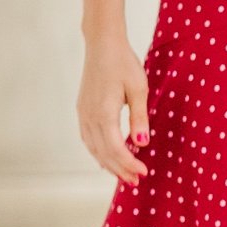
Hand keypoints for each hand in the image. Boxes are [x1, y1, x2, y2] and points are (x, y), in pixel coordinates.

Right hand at [77, 33, 149, 184]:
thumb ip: (139, 118)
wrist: (103, 45)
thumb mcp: (139, 90)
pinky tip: (108, 158)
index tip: (143, 172)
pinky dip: (99, 152)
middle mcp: (89, 116)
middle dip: (120, 169)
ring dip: (109, 163)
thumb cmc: (123, 64)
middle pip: (103, 153)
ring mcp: (83, 113)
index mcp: (103, 113)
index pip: (115, 148)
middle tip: (136, 181)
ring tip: (124, 174)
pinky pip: (88, 138)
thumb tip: (142, 143)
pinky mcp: (83, 110)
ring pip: (93, 148)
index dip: (128, 163)